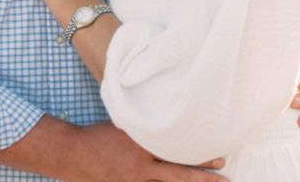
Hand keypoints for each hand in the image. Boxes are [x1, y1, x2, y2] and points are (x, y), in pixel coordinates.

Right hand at [66, 121, 227, 181]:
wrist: (74, 154)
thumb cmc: (99, 135)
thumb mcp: (124, 124)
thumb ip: (144, 128)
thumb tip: (165, 123)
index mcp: (140, 145)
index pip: (175, 151)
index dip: (198, 155)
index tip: (219, 157)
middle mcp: (141, 166)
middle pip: (178, 174)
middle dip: (202, 177)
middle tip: (225, 179)